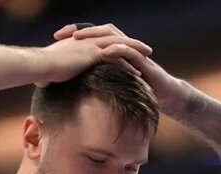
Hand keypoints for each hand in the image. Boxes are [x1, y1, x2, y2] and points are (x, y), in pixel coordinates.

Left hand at [54, 23, 178, 108]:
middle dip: (81, 31)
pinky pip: (128, 52)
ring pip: (112, 37)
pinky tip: (104, 53)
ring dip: (94, 37)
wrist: (164, 94)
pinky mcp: (143, 60)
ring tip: (78, 38)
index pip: (93, 37)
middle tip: (63, 34)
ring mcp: (133, 51)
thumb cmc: (137, 89)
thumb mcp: (111, 83)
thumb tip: (71, 84)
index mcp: (113, 50)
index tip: (56, 38)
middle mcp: (122, 46)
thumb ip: (95, 79)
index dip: (75, 34)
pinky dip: (116, 50)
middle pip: (100, 32)